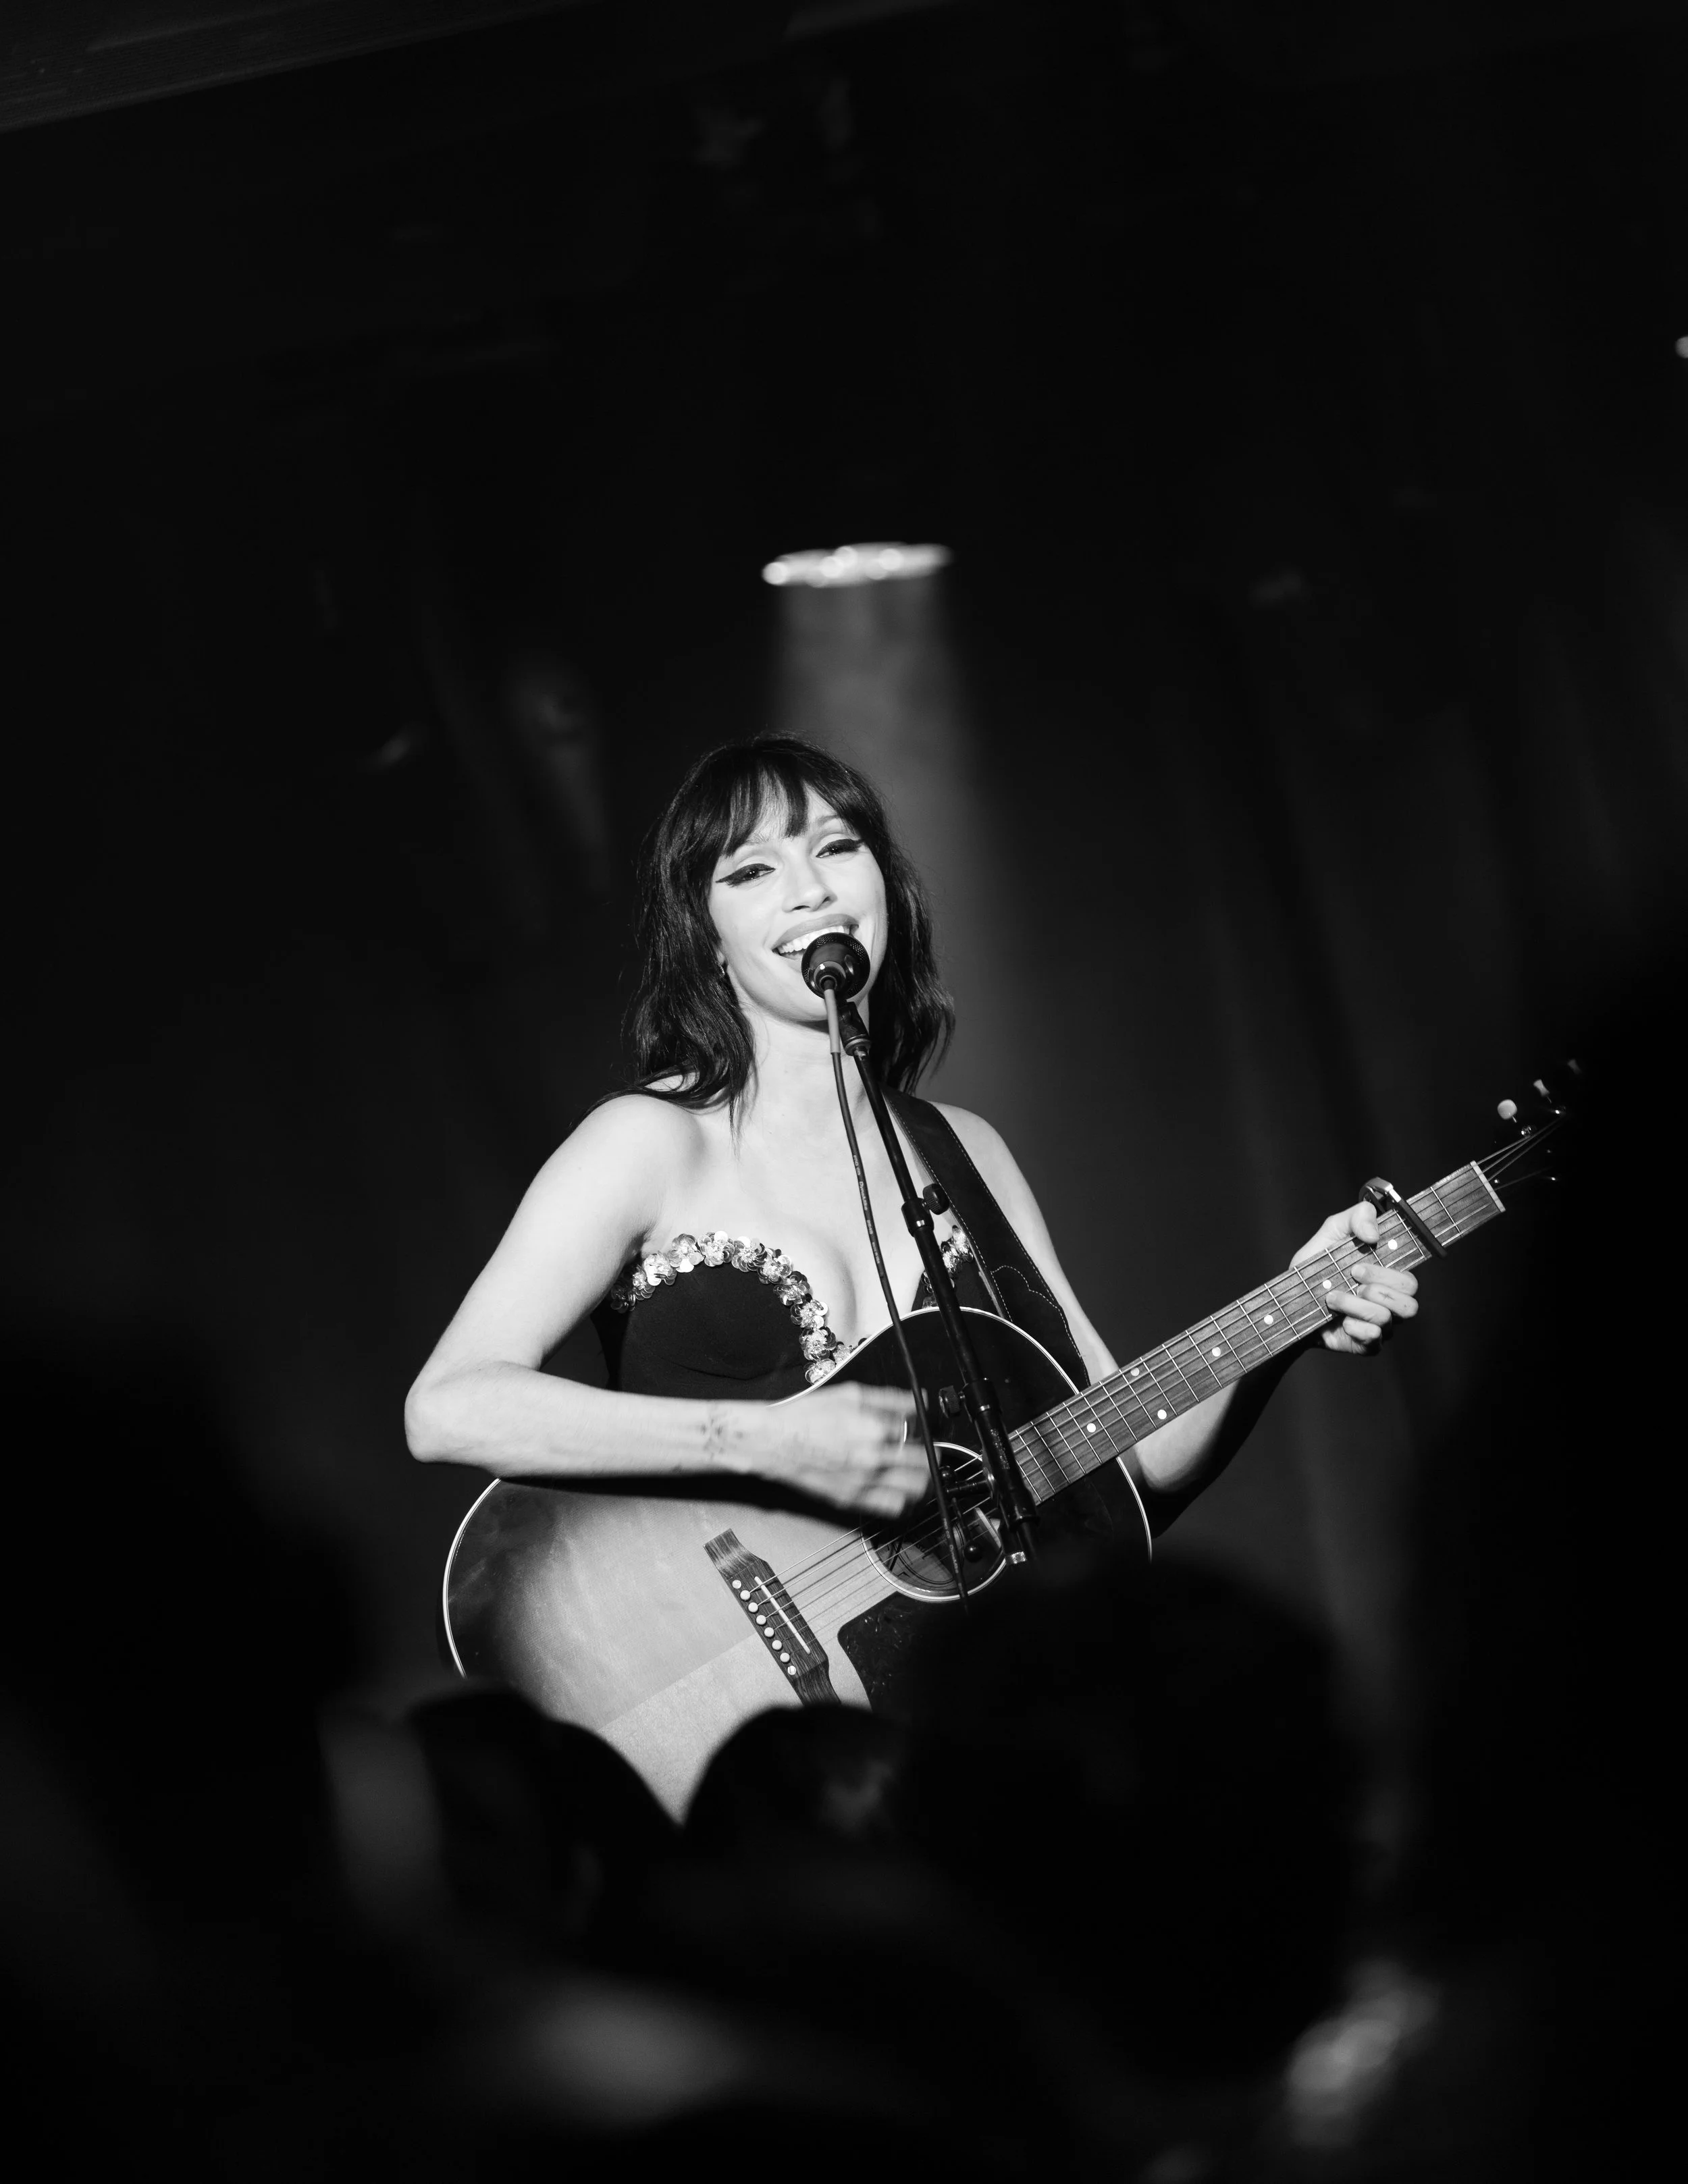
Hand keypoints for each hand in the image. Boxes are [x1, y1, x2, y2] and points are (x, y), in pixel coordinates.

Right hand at [745, 1382, 925, 1517]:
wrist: (774, 1442)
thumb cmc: (806, 1416)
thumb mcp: (851, 1394)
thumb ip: (889, 1398)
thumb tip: (917, 1400)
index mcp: (875, 1429)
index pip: (921, 1432)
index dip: (928, 1428)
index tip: (928, 1427)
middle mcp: (873, 1459)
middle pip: (925, 1463)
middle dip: (932, 1455)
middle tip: (929, 1450)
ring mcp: (864, 1483)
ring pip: (915, 1490)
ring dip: (924, 1480)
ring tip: (920, 1471)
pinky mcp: (853, 1500)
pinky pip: (893, 1509)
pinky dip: (906, 1500)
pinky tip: (902, 1490)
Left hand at [1291, 1202, 1420, 1356]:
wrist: (1290, 1300)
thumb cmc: (1316, 1265)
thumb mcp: (1332, 1231)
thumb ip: (1357, 1217)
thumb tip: (1373, 1233)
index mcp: (1388, 1278)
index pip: (1410, 1281)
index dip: (1390, 1275)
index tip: (1357, 1266)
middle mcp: (1390, 1303)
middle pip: (1409, 1303)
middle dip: (1376, 1289)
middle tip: (1349, 1278)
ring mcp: (1380, 1325)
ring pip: (1388, 1319)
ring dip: (1356, 1306)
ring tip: (1333, 1298)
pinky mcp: (1366, 1344)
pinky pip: (1374, 1339)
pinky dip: (1355, 1328)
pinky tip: (1339, 1320)